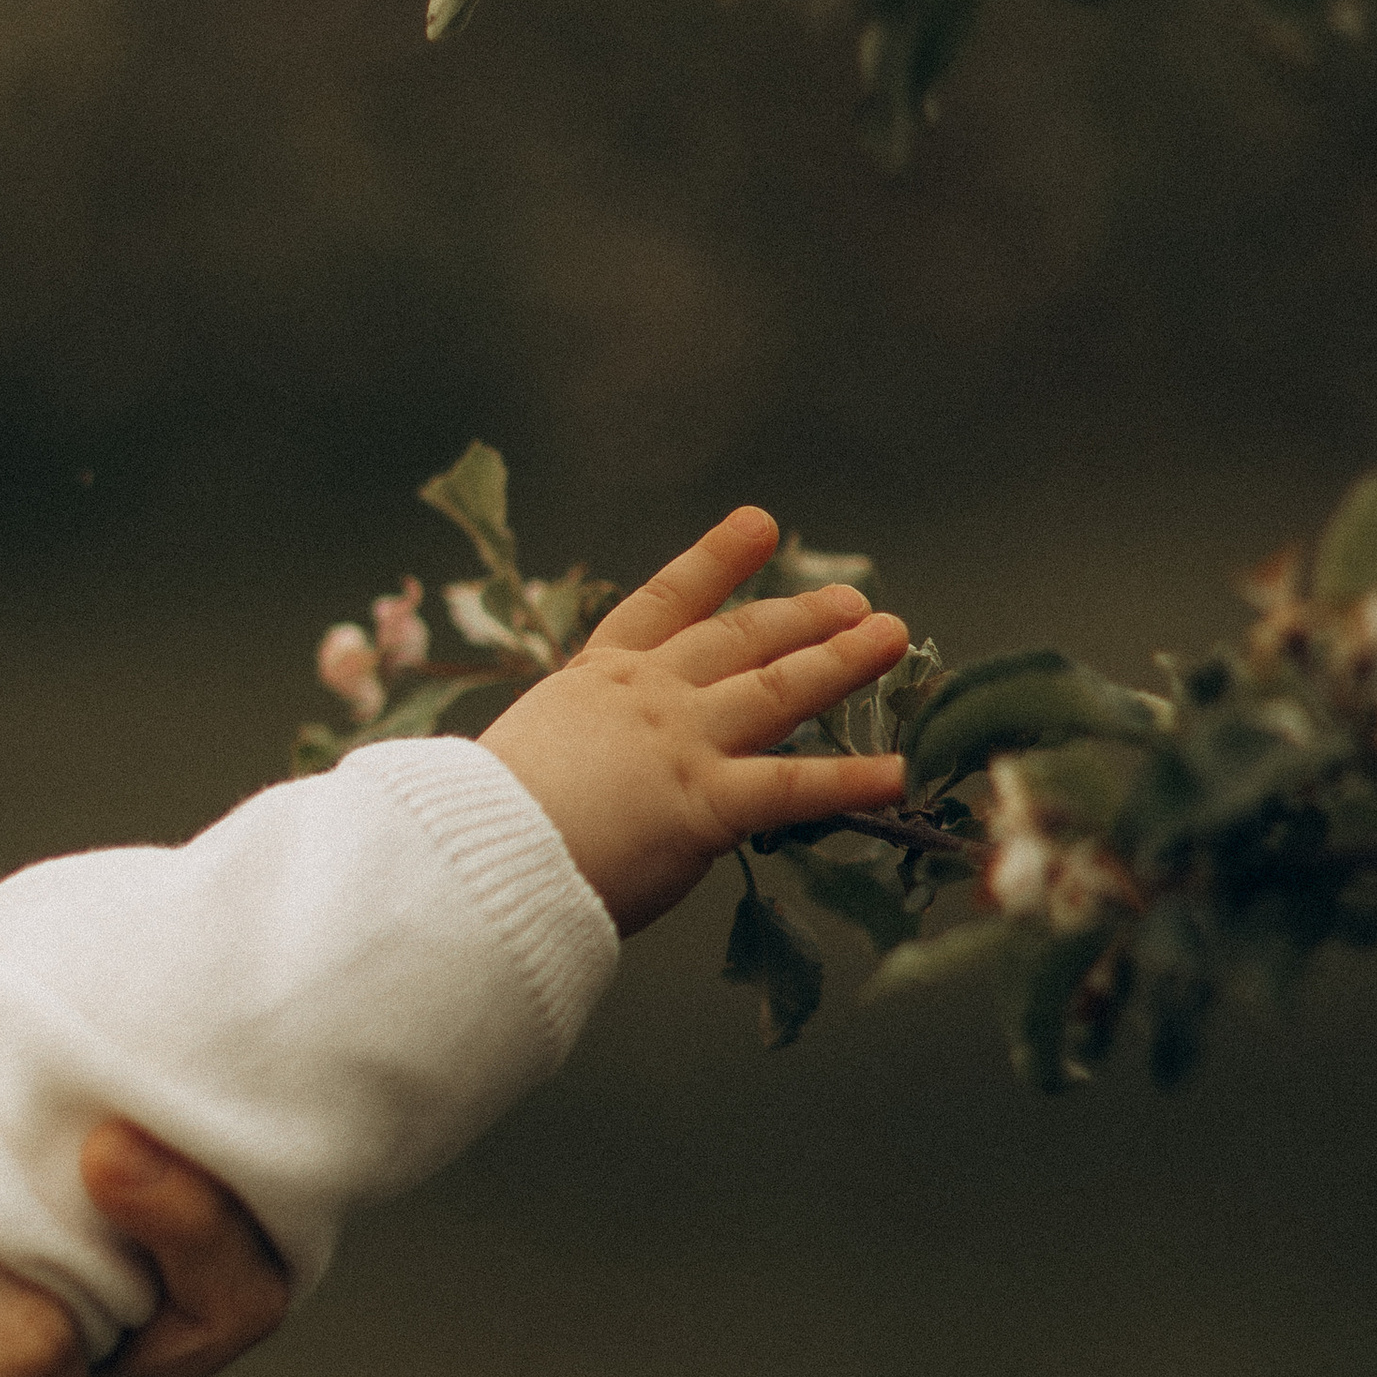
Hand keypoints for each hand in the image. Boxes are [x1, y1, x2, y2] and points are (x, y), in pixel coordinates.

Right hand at [480, 505, 909, 933]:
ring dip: (841, 660)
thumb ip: (569, 758)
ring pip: (779, 688)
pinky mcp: (705, 800)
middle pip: (738, 639)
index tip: (758, 525)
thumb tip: (578, 783)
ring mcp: (681, 740)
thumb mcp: (522, 762)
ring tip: (890, 637)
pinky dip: (854, 780)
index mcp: (594, 681)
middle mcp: (646, 696)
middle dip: (800, 614)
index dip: (715, 562)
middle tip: (851, 599)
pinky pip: (795, 788)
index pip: (662, 605)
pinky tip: (902, 773)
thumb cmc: (476, 822)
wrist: (473, 851)